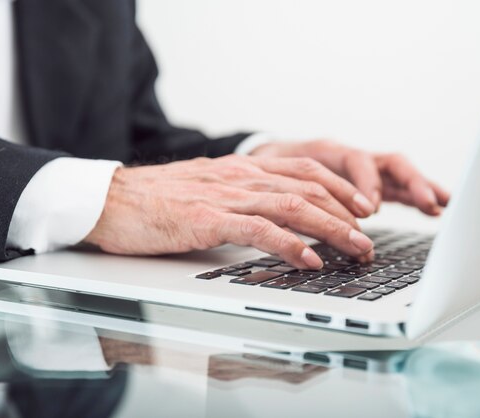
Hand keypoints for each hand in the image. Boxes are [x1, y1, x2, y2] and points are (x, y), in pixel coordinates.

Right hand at [84, 155, 376, 268]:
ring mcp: (225, 195)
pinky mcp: (207, 218)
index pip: (305, 171)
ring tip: (357, 249)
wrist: (110, 199)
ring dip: (331, 229)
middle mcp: (240, 176)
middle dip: (346, 214)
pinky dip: (289, 245)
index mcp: (242, 168)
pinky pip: (258, 229)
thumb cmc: (156, 199)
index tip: (363, 208)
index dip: (339, 188)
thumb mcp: (208, 189)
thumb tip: (271, 221)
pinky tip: (310, 261)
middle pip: (309, 188)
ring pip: (293, 206)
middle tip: (369, 238)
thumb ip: (241, 198)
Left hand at [250, 140, 449, 214]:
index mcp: (329, 152)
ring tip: (443, 205)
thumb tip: (297, 222)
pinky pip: (398, 186)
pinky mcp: (371, 182)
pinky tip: (435, 209)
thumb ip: (291, 192)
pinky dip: (415, 195)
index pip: (356, 160)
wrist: (270, 156)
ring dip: (422, 188)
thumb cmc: (273, 166)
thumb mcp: (277, 175)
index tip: (370, 208)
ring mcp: (365, 170)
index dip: (366, 183)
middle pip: (390, 162)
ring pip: (400, 173)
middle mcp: (353, 158)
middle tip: (428, 203)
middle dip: (411, 182)